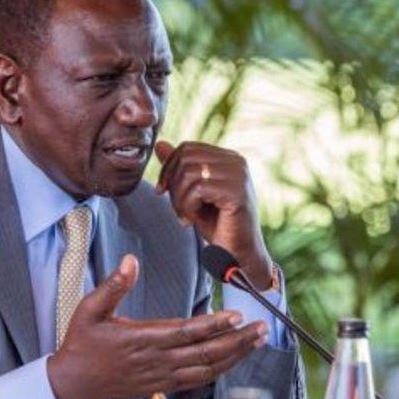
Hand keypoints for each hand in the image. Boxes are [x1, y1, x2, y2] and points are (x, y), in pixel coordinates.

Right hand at [47, 255, 268, 398]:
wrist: (74, 384)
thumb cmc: (82, 344)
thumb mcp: (89, 309)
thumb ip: (113, 285)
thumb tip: (130, 261)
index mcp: (142, 340)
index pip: (186, 332)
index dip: (214, 325)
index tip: (236, 315)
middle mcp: (157, 361)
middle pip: (206, 352)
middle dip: (237, 341)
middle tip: (261, 328)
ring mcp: (162, 377)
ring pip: (207, 369)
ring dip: (235, 355)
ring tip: (257, 341)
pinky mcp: (163, 386)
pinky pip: (198, 380)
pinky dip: (220, 369)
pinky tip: (234, 359)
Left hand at [155, 140, 274, 289]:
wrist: (237, 254)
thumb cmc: (217, 225)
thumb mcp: (192, 193)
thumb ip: (179, 168)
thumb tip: (159, 144)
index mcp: (228, 158)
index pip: (187, 148)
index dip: (168, 168)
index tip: (162, 191)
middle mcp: (236, 161)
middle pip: (186, 157)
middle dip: (173, 184)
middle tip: (178, 209)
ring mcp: (239, 175)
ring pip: (189, 172)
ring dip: (179, 199)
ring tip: (186, 217)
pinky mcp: (237, 192)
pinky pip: (198, 189)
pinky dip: (187, 207)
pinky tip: (193, 221)